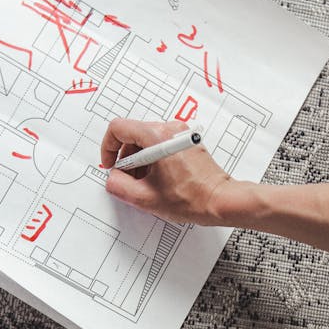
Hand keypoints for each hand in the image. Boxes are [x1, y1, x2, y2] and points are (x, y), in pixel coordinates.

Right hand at [101, 118, 237, 225]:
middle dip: (126, 158)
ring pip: (146, 140)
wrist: (220, 200)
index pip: (118, 128)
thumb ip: (119, 186)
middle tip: (129, 179)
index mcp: (158, 137)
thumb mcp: (146, 198)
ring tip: (145, 183)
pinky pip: (161, 144)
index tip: (111, 164)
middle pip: (133, 134)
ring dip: (139, 161)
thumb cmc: (192, 199)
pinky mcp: (187, 142)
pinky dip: (153, 160)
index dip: (108, 148)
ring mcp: (180, 134)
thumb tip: (113, 178)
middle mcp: (170, 129)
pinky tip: (158, 180)